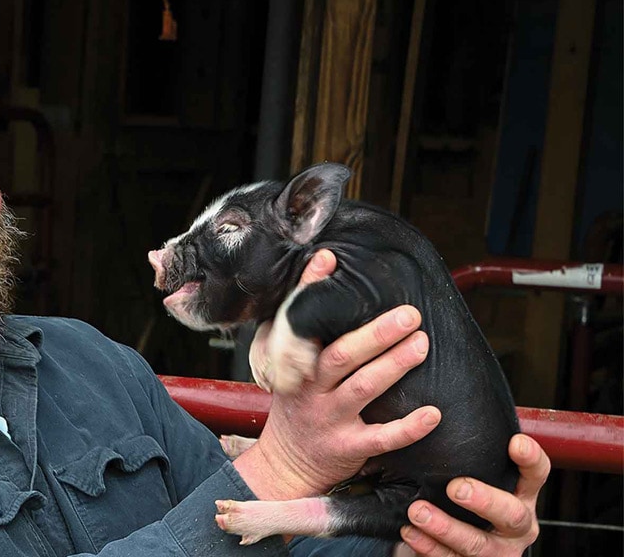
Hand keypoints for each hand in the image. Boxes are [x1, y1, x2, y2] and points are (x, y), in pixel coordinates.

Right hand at [234, 250, 440, 499]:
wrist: (287, 462)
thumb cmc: (299, 402)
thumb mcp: (289, 364)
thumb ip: (304, 325)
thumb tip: (325, 265)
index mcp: (295, 363)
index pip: (298, 321)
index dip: (310, 288)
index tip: (328, 259)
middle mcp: (310, 389)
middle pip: (341, 356)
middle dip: (376, 334)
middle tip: (409, 314)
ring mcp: (329, 419)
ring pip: (363, 389)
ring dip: (394, 366)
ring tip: (422, 344)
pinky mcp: (348, 447)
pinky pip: (381, 438)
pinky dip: (408, 428)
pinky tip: (434, 413)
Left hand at [396, 433, 548, 555]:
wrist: (458, 545)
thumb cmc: (465, 499)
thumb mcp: (477, 475)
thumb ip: (470, 455)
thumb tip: (433, 412)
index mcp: (521, 494)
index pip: (537, 474)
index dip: (530, 459)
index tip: (515, 442)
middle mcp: (517, 524)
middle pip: (512, 514)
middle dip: (484, 500)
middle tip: (456, 487)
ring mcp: (498, 550)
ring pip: (478, 544)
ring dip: (446, 527)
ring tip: (417, 511)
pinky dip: (429, 548)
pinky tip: (410, 533)